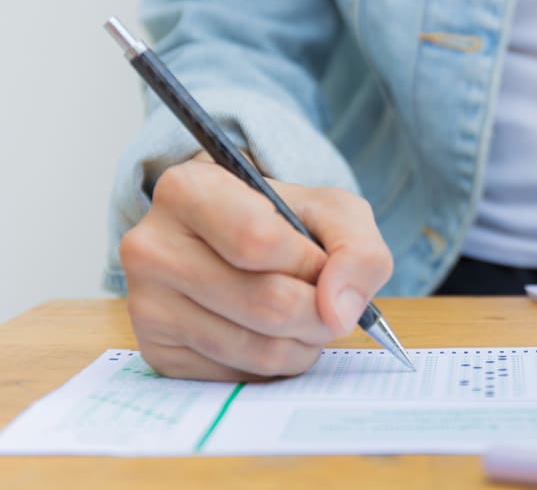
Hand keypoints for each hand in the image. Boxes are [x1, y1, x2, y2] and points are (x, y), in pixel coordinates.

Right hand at [119, 153, 391, 379]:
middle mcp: (151, 248)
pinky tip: (272, 334)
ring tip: (304, 316)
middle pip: (267, 303)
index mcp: (187, 191)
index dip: (310, 262)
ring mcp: (146, 307)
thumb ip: (357, 248)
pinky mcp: (157, 355)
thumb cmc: (281, 221)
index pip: (260, 241)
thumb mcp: (332, 210)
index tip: (320, 261)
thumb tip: (339, 312)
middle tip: (328, 301)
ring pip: (259, 349)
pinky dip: (278, 363)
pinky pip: (241, 378)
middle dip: (320, 311)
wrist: (232, 244)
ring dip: (305, 342)